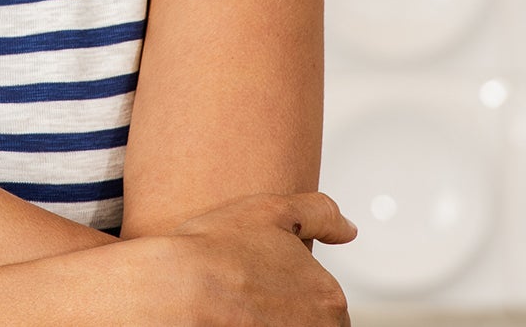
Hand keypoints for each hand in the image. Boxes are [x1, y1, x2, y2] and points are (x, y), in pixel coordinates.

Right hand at [153, 191, 356, 326]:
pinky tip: (233, 320)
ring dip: (270, 321)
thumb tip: (347, 229)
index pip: (326, 305)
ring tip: (237, 311)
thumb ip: (320, 214)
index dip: (292, 290)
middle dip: (286, 313)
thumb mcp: (271, 210)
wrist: (178, 292)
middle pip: (311, 324)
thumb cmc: (217, 253)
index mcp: (328, 297)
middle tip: (249, 297)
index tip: (265, 284)